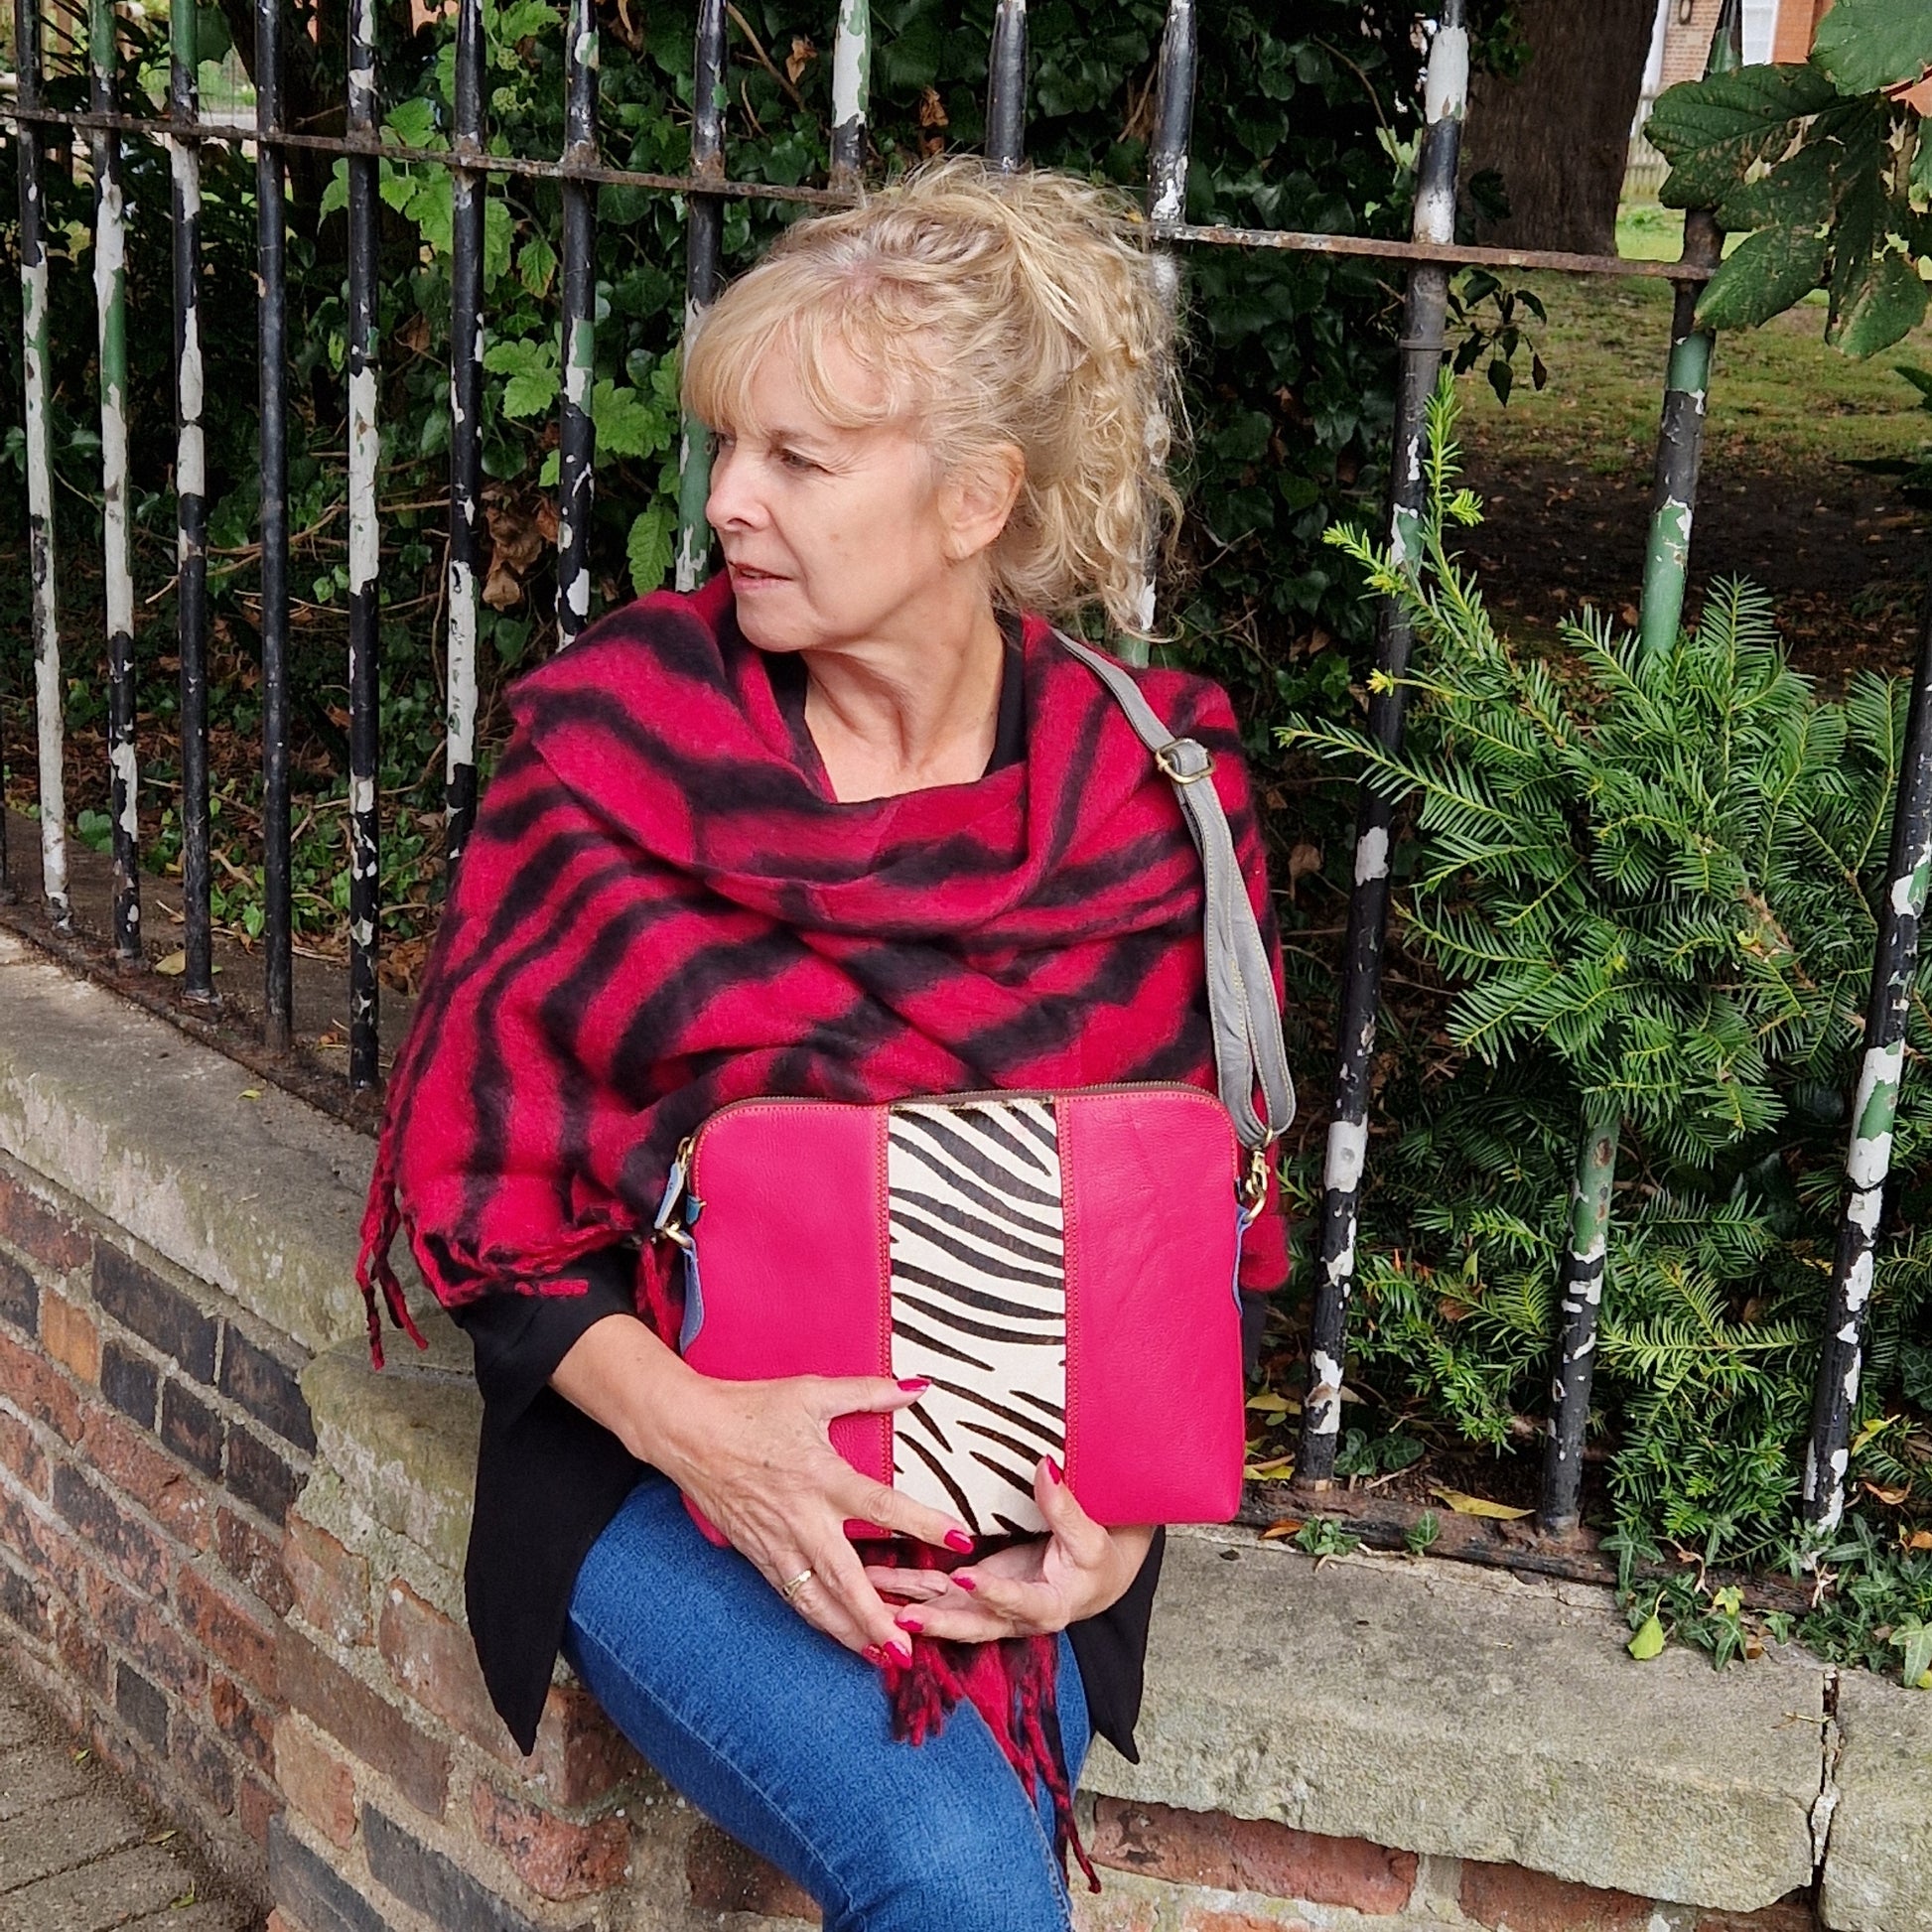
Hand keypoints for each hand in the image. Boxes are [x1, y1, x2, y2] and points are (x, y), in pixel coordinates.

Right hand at [549, 1318, 974, 1667]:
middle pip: (847, 1578)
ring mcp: (777, 1543)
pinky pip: (793, 1596)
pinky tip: (839, 1635)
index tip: (960, 1540)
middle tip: (909, 1647)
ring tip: (881, 1657)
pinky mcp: (758, 1554)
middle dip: (879, 1617)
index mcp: (822, 1477)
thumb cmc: (751, 1407)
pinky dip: (819, 1620)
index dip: (923, 1524)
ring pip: (818, 1600)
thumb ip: (869, 1392)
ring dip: (849, 1631)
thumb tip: (920, 1387)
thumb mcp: (812, 1392)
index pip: (882, 1507)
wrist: (687, 1430)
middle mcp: (802, 1519)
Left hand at [862, 1458, 1152, 1643]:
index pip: (1019, 1601)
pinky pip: (934, 1596)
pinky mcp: (972, 1594)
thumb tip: (1045, 1466)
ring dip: (908, 1607)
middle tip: (903, 1618)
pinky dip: (905, 1592)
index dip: (994, 1592)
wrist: (1094, 1580)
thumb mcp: (1088, 1535)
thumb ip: (1063, 1506)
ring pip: (944, 1612)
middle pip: (972, 1623)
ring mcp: (988, 1608)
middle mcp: (1013, 1617)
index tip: (967, 1578)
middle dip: (936, 1621)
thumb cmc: (1095, 1558)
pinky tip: (874, 1583)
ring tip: (870, 1597)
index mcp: (1049, 1607)